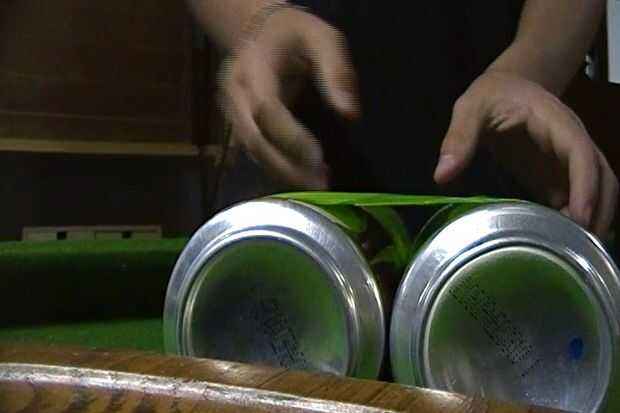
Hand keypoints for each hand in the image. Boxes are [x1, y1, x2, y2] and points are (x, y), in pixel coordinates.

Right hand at [219, 7, 358, 188]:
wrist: (259, 30)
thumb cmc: (295, 34)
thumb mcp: (323, 38)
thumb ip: (336, 71)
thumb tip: (349, 114)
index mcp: (253, 68)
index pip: (266, 109)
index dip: (290, 138)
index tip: (320, 159)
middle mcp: (233, 91)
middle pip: (253, 138)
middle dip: (286, 165)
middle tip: (320, 184)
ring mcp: (229, 109)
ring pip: (250, 150)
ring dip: (281, 171)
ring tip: (316, 183)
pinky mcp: (233, 122)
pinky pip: (251, 150)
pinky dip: (275, 166)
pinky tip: (300, 175)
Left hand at [434, 71, 617, 236]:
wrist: (509, 86)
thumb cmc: (493, 94)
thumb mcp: (471, 107)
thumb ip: (459, 137)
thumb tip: (442, 175)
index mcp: (556, 122)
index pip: (580, 153)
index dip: (585, 185)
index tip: (581, 216)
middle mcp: (571, 142)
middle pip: (603, 177)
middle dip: (601, 210)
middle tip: (584, 249)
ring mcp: (566, 161)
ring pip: (597, 190)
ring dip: (593, 218)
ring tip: (577, 253)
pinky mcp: (557, 175)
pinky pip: (574, 199)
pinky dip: (573, 220)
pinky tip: (561, 244)